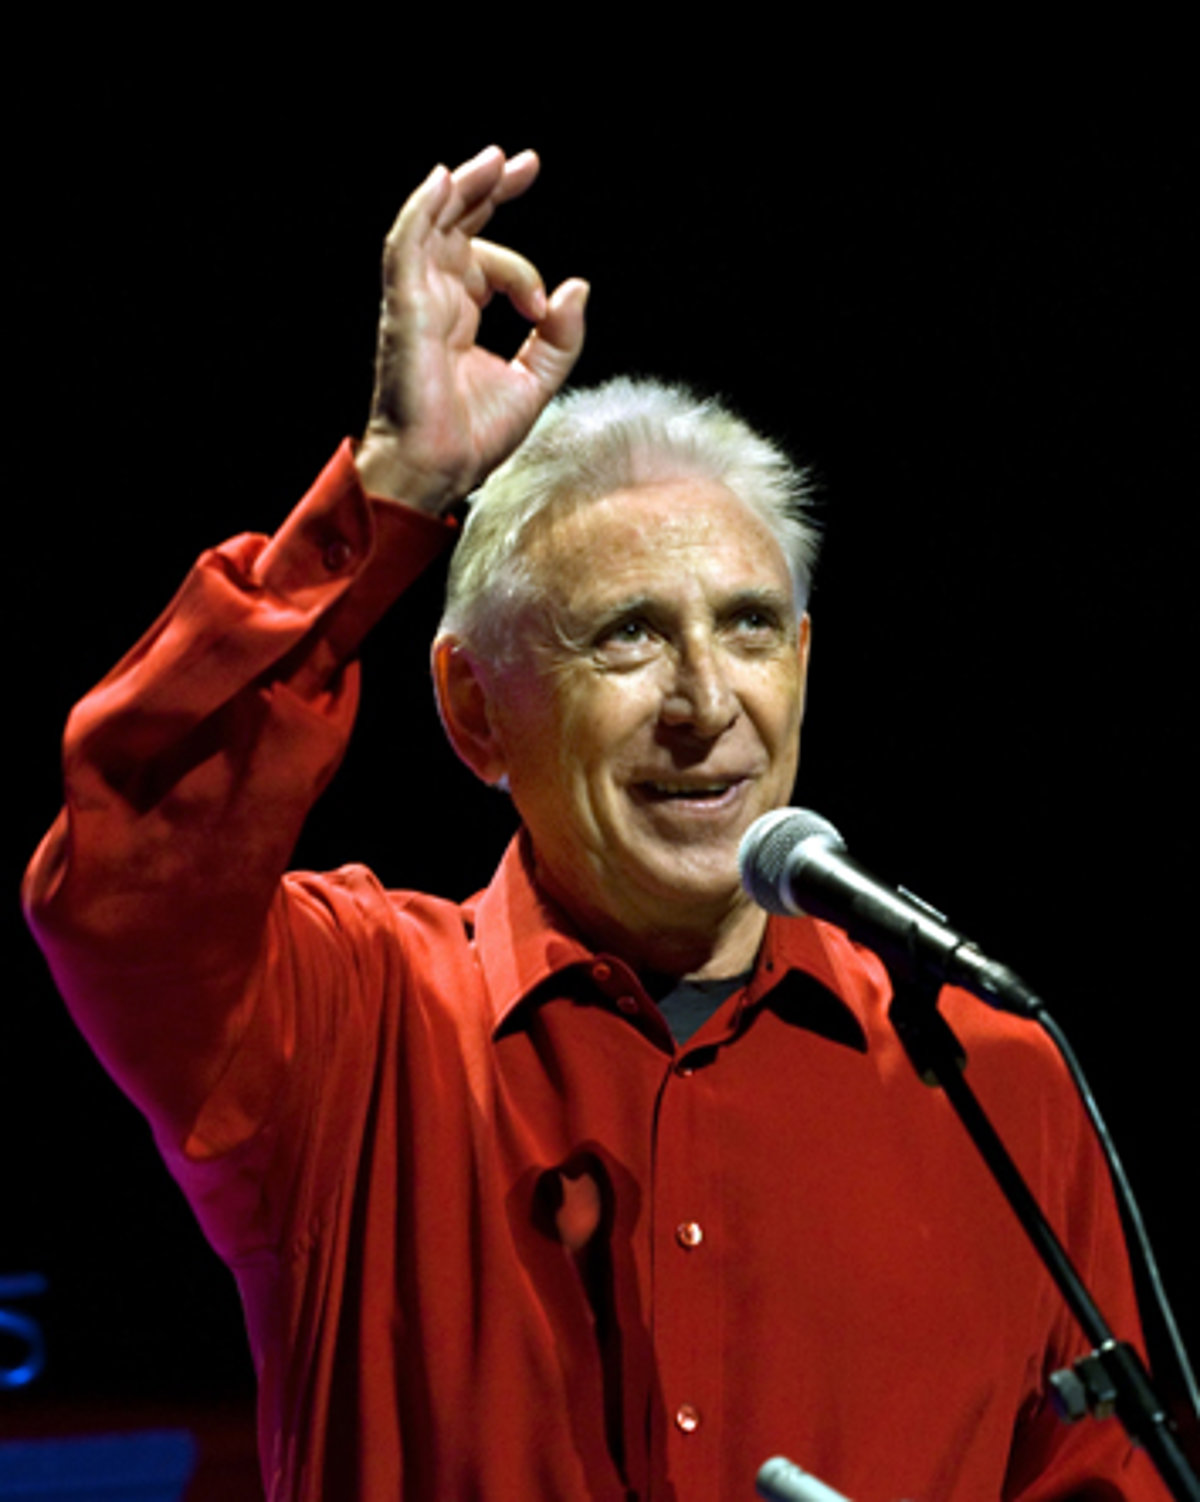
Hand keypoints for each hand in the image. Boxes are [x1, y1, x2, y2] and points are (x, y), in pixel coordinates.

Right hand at [356, 146, 587, 511]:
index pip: (490, 263)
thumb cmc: (473, 437)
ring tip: (495, 161)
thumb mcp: (535, 382)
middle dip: (489, 190)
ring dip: (462, 188)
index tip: (543, 309)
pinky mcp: (405, 307)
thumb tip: (577, 288)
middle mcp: (436, 299)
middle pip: (457, 225)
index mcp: (460, 315)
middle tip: (523, 163)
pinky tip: (444, 180)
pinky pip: (406, 246)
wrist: (439, 469)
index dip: (523, 274)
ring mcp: (417, 300)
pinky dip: (422, 209)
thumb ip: (559, 339)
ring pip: (433, 224)